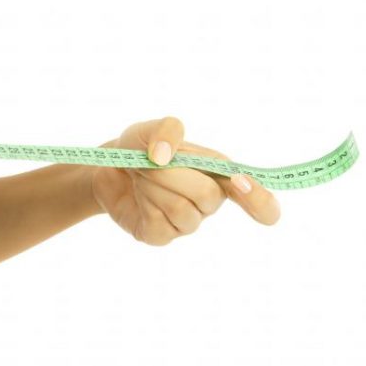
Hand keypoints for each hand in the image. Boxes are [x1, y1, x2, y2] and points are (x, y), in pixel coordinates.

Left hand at [89, 116, 280, 244]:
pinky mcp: (162, 236)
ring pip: (182, 209)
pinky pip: (159, 223)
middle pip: (207, 195)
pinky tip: (138, 194)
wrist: (107, 168)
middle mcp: (208, 202)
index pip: (254, 196)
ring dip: (153, 186)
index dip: (258, 198)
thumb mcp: (150, 129)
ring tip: (141, 175)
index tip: (243, 185)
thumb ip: (166, 130)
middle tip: (148, 161)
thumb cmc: (140, 149)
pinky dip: (143, 202)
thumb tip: (164, 156)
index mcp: (218, 174)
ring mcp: (187, 222)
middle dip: (172, 174)